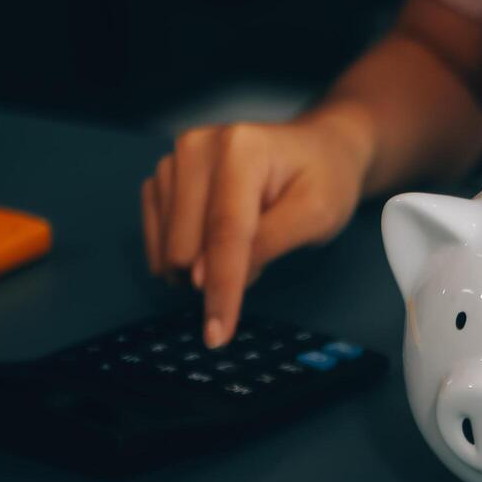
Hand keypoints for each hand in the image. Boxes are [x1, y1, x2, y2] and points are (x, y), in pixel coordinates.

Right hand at [140, 105, 372, 347]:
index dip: (221, 289)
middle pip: (187, 247)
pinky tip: (215, 239)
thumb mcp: (318, 213)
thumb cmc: (324, 179)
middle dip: (219, 271)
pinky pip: (158, 241)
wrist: (318, 150)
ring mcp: (173, 161)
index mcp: (240, 148)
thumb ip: (267, 242)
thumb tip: (204, 277)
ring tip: (246, 236)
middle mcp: (196, 147)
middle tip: (264, 248)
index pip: (225, 232)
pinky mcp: (161, 180)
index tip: (217, 335)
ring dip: (203, 264)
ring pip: (168, 249)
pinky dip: (187, 255)